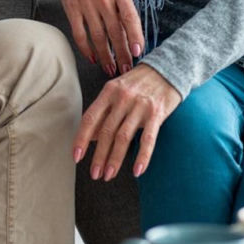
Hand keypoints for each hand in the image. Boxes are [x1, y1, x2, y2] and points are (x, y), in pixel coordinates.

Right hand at [60, 0, 144, 75]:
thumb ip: (126, 8)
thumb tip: (134, 36)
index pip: (130, 18)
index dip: (135, 37)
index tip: (138, 52)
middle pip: (115, 32)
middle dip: (122, 54)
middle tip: (127, 69)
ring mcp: (86, 5)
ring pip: (98, 37)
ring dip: (105, 56)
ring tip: (111, 69)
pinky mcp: (72, 10)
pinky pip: (79, 34)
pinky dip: (86, 48)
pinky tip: (92, 58)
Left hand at [73, 63, 180, 180]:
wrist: (168, 69)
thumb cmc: (138, 83)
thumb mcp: (117, 91)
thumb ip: (104, 112)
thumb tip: (90, 137)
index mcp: (108, 92)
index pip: (90, 119)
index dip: (81, 139)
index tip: (76, 157)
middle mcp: (122, 98)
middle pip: (106, 132)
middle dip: (98, 156)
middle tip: (95, 174)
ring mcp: (139, 106)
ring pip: (123, 137)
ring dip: (115, 159)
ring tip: (108, 175)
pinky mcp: (157, 114)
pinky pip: (148, 139)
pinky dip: (142, 156)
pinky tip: (137, 171)